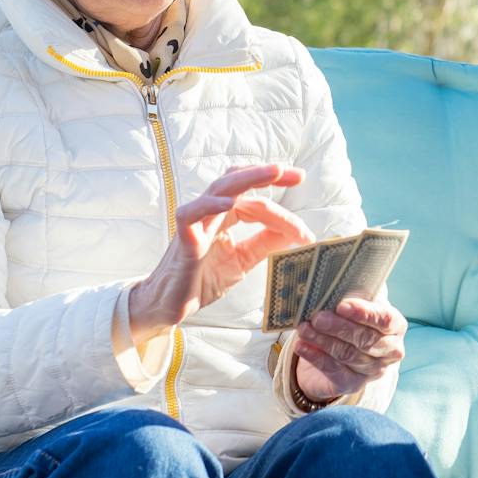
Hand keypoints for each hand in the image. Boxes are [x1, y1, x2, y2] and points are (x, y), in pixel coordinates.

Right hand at [129, 164, 311, 337]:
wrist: (170, 305)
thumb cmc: (201, 279)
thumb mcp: (243, 260)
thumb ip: (265, 244)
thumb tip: (295, 231)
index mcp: (226, 217)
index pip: (255, 201)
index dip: (281, 207)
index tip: (306, 228)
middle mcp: (211, 213)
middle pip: (238, 182)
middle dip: (267, 174)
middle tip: (295, 174)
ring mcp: (196, 222)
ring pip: (220, 188)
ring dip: (249, 178)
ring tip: (275, 173)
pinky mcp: (183, 237)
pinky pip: (192, 213)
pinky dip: (211, 204)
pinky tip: (232, 203)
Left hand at [292, 296, 407, 402]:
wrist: (342, 355)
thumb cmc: (352, 322)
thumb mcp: (358, 305)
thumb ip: (356, 293)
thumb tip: (340, 279)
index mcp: (396, 326)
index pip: (385, 320)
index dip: (364, 314)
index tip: (342, 305)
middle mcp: (390, 351)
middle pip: (366, 340)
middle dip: (340, 328)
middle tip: (318, 317)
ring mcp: (373, 371)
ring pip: (347, 355)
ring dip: (323, 340)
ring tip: (304, 329)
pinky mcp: (353, 383)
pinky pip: (333, 370)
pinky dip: (315, 357)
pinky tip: (301, 346)